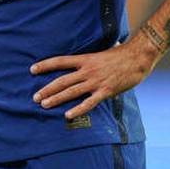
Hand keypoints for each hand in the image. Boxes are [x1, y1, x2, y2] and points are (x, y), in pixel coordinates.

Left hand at [30, 39, 157, 119]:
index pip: (60, 61)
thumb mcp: (101, 53)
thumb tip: (84, 59)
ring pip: (72, 91)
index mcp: (85, 59)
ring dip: (57, 98)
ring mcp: (96, 81)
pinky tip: (68, 115)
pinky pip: (89, 102)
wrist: (138, 57)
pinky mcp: (105, 91)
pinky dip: (78, 109)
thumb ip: (90, 59)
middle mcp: (87, 70)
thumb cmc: (121, 54)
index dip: (45, 65)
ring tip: (44, 105)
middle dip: (47, 89)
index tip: (32, 69)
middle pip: (62, 80)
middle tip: (34, 97)